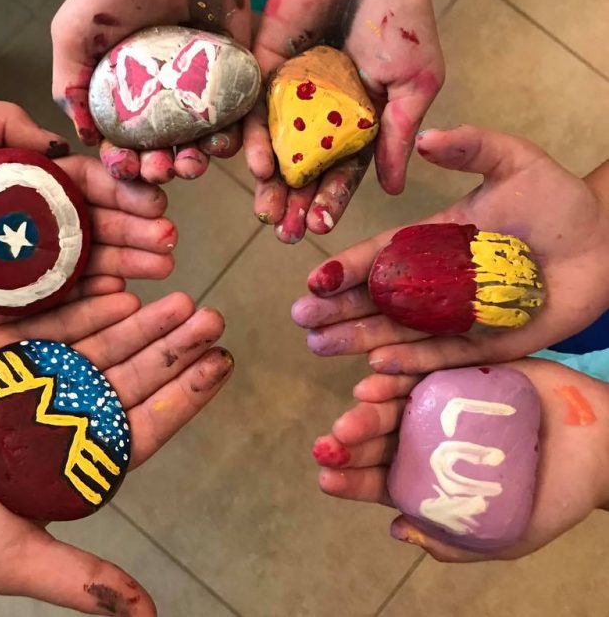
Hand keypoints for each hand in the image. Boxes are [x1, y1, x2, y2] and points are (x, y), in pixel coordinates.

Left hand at [0, 101, 175, 336]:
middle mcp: (20, 227)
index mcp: (12, 183)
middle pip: (91, 230)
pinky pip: (53, 308)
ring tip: (159, 266)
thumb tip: (61, 146)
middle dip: (135, 234)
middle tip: (168, 242)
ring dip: (125, 266)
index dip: (120, 194)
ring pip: (82, 269)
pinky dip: (90, 303)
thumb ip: (3, 123)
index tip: (155, 204)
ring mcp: (13, 272)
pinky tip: (122, 294)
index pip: (80, 187)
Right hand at [0, 290, 232, 613]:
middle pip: (137, 376)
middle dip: (175, 349)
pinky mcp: (12, 351)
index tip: (221, 364)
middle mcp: (72, 413)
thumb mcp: (14, 556)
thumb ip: (80, 579)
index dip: (186, 395)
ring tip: (181, 302)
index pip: (148, 423)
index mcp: (82, 456)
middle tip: (211, 319)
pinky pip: (58, 324)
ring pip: (106, 345)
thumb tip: (147, 616)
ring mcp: (45, 378)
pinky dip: (90, 309)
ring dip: (144, 323)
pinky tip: (124, 296)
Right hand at [51, 0, 249, 183]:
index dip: (124, 162)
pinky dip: (232, 135)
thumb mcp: (74, 30)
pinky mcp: (233, 76)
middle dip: (161, 168)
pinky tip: (225, 143)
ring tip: (192, 162)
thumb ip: (69, 81)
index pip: (124, 142)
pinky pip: (236, 115)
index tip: (126, 167)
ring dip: (196, 159)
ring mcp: (199, 90)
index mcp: (125, 94)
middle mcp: (162, 99)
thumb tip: (83, 134)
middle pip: (163, 148)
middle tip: (162, 171)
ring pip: (200, 140)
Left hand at [247, 0, 443, 242]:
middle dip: (295, 202)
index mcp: (360, 123)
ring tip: (266, 212)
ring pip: (276, 149)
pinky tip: (255, 165)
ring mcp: (291, 97)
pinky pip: (253, 111)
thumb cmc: (400, 17)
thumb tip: (396, 190)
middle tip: (283, 232)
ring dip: (271, 183)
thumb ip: (397, 136)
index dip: (332, 200)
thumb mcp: (414, 83)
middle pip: (304, 169)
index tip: (320, 227)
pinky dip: (252, 138)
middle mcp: (322, 117)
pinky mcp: (263, 73)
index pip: (342, 172)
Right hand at [292, 125, 608, 372]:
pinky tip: (377, 364)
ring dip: (359, 340)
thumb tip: (425, 138)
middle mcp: (434, 283)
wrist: (603, 242)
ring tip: (319, 344)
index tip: (313, 280)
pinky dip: (411, 361)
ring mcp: (457, 316)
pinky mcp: (485, 344)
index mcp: (431, 242)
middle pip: (377, 300)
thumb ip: (471, 148)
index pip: (379, 258)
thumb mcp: (514, 162)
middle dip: (338, 311)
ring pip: (399, 331)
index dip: (346, 269)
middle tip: (302, 321)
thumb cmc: (556, 200)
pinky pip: (442, 356)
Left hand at [312, 358, 608, 561]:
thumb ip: (454, 540)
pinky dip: (401, 370)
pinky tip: (377, 374)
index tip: (327, 478)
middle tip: (334, 442)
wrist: (603, 448)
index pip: (380, 479)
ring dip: (370, 405)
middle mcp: (426, 436)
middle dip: (353, 441)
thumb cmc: (554, 495)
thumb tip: (396, 529)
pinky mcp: (458, 370)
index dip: (352, 479)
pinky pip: (424, 368)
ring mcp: (441, 402)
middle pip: (380, 437)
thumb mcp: (506, 534)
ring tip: (354, 408)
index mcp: (429, 476)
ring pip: (395, 401)